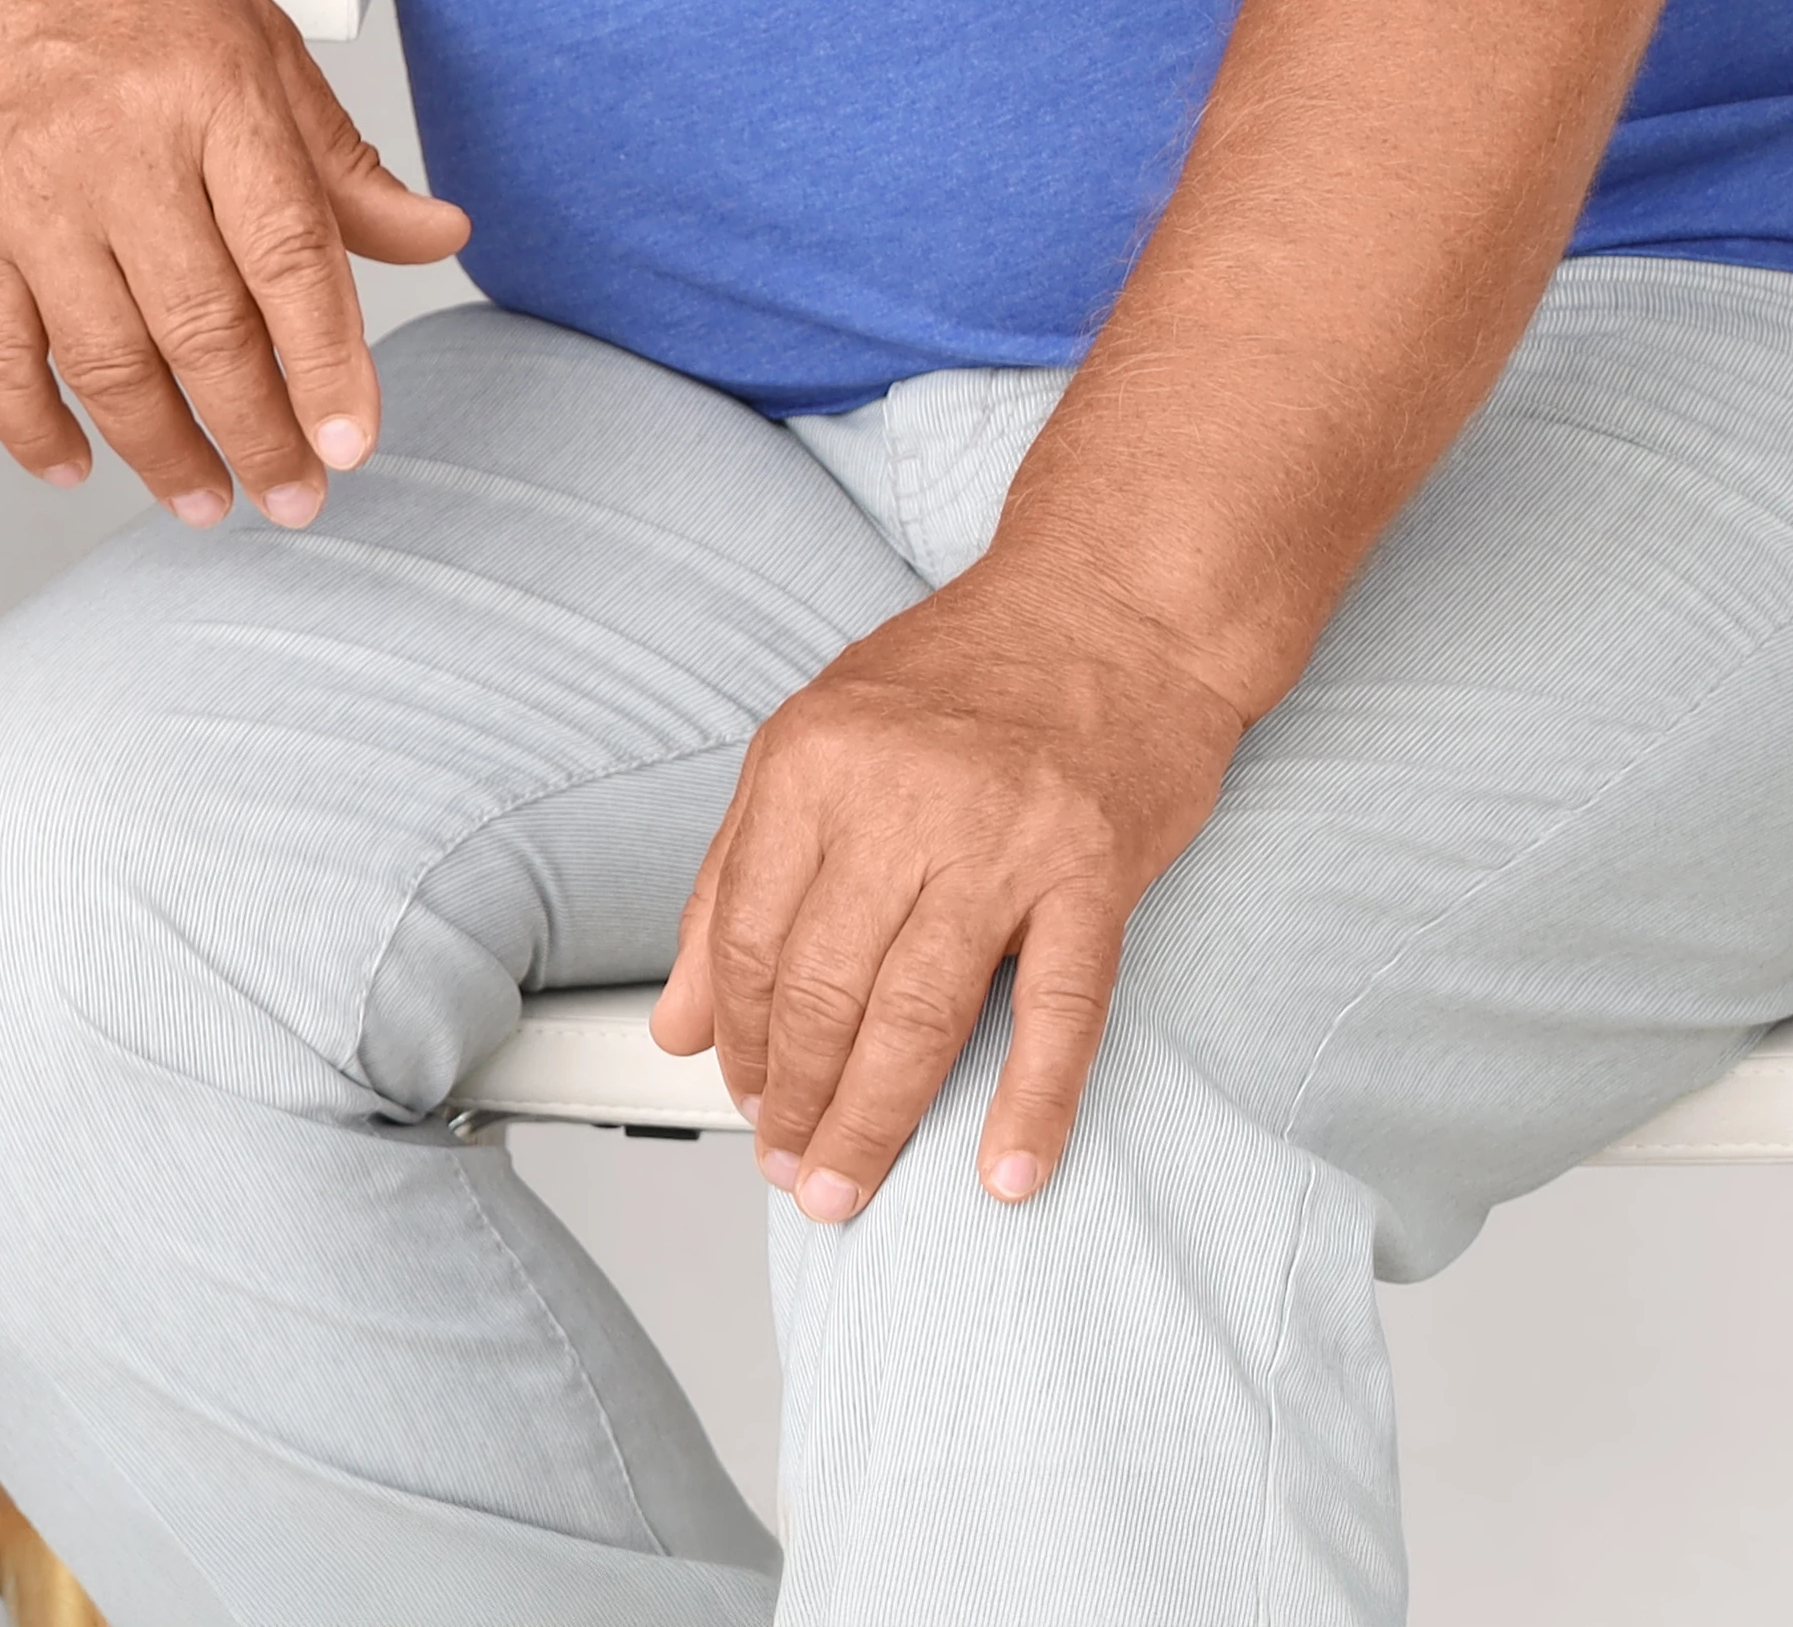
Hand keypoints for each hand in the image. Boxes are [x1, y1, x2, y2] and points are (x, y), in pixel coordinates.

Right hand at [0, 0, 464, 526]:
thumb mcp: (256, 36)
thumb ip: (339, 156)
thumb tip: (431, 233)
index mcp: (209, 94)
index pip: (285, 256)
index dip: (326, 362)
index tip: (352, 438)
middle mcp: (116, 149)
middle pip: (201, 329)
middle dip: (259, 433)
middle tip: (296, 490)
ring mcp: (30, 194)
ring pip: (104, 361)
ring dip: (163, 450)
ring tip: (209, 494)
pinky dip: (32, 424)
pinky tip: (74, 463)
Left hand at [654, 560, 1253, 1220]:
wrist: (1113, 610)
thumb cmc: (960, 678)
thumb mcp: (813, 743)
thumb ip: (734, 880)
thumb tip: (679, 1022)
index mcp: (810, 765)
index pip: (750, 939)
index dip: (739, 1038)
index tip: (741, 1095)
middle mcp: (899, 802)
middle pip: (824, 990)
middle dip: (796, 1099)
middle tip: (789, 1168)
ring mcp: (1003, 841)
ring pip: (920, 1016)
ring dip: (876, 1120)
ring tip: (846, 1183)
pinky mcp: (1096, 874)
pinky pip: (1062, 1013)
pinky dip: (1032, 1105)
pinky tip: (1005, 1172)